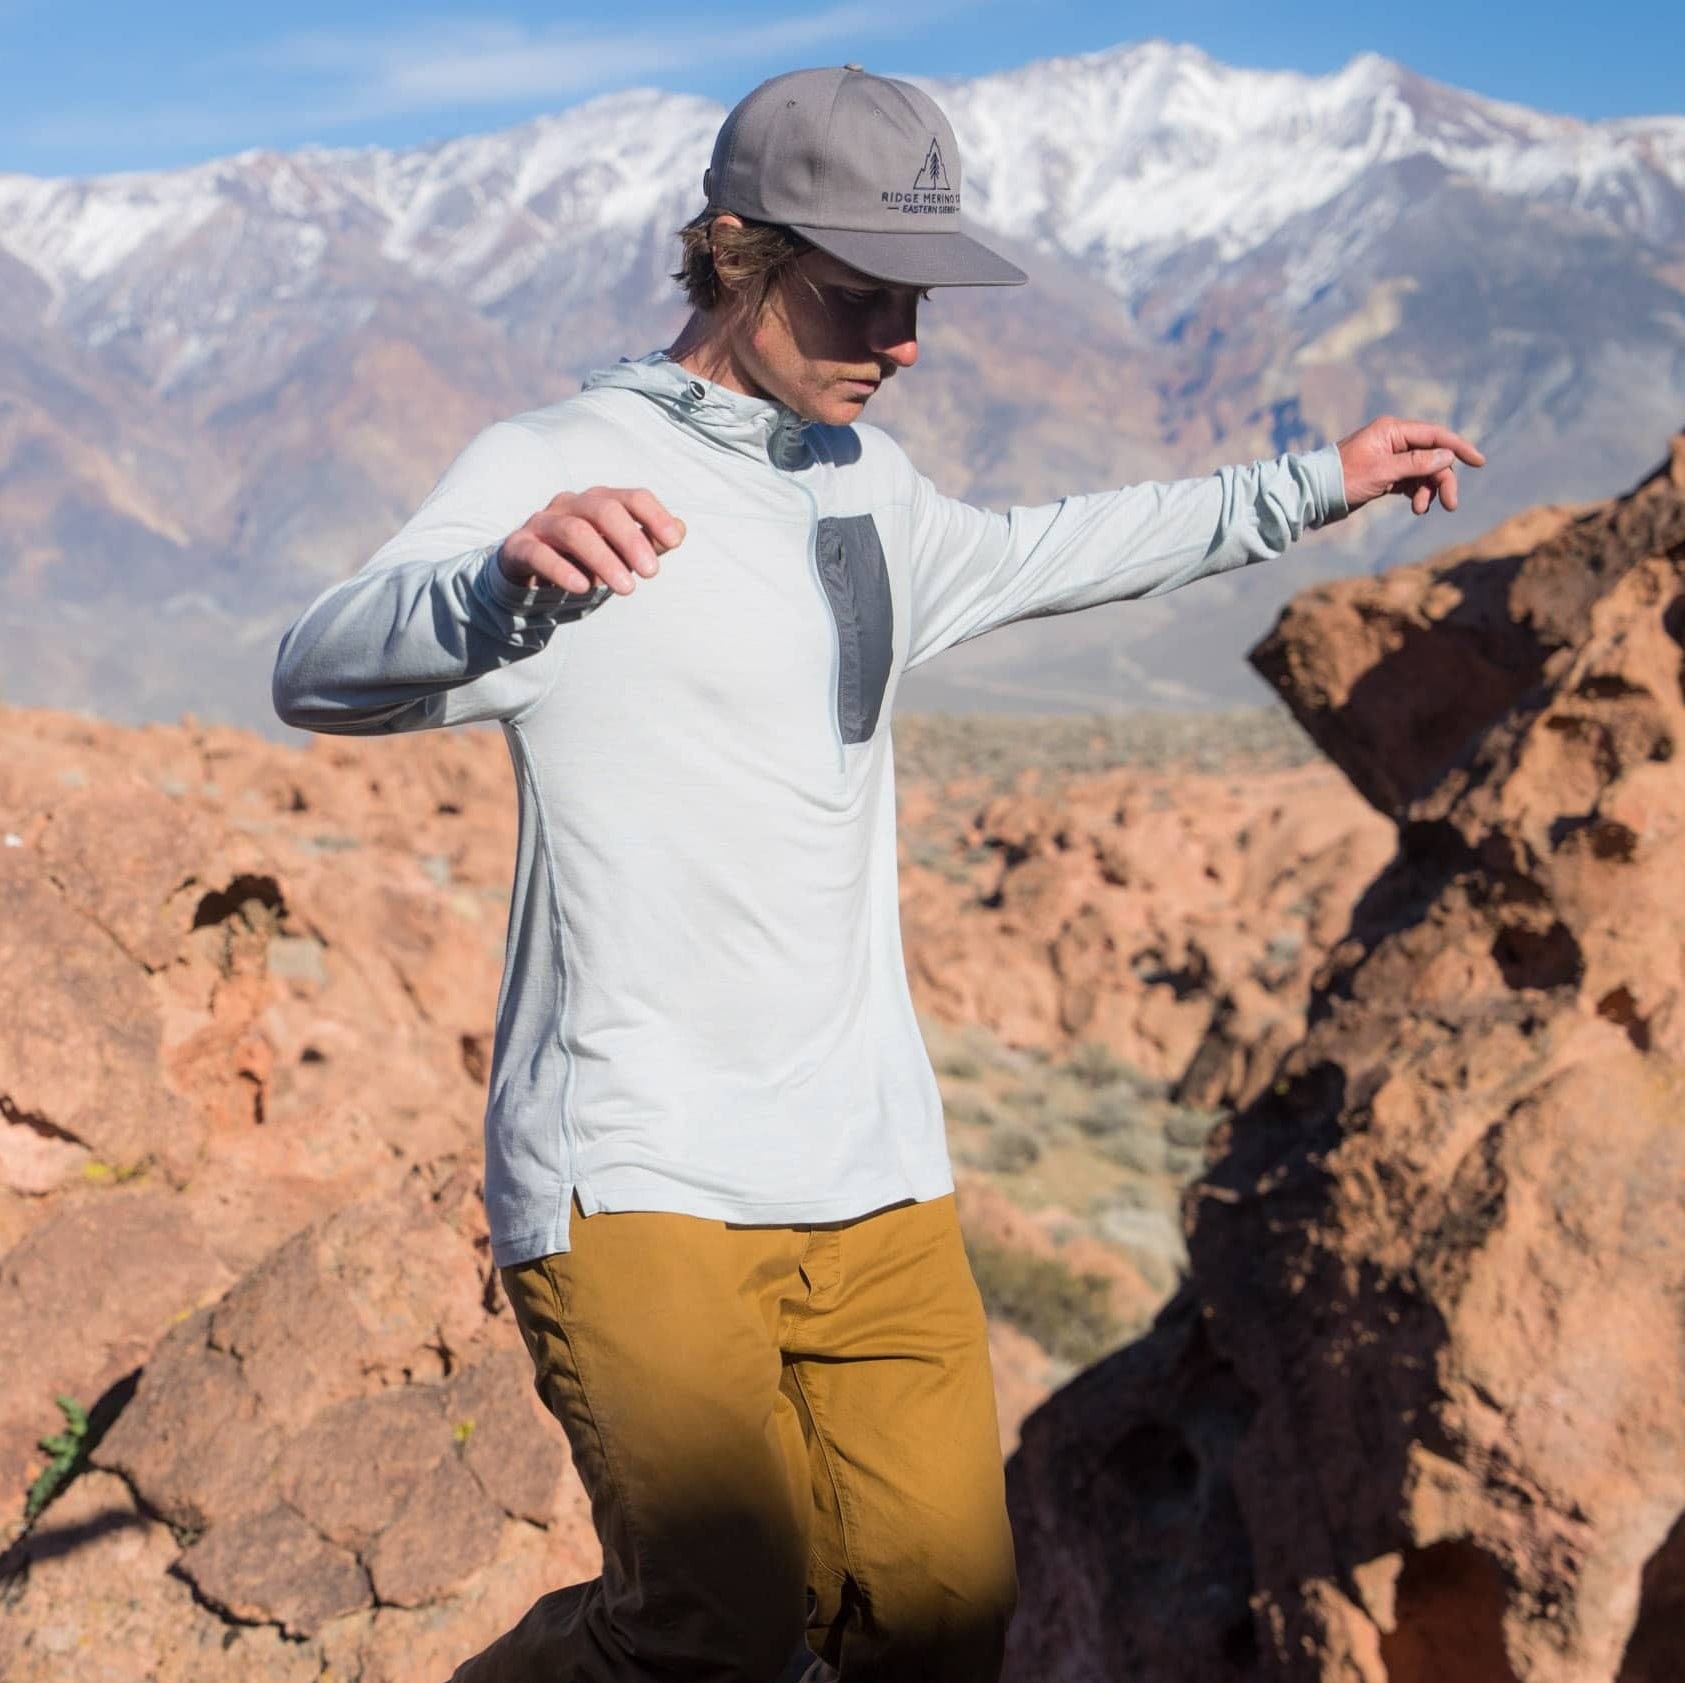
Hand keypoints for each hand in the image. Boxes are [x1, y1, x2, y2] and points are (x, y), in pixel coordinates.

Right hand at [498, 487, 685, 596]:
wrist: (530, 576)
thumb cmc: (583, 561)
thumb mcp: (619, 554)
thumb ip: (648, 542)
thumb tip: (680, 530)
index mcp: (598, 502)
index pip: (632, 497)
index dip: (655, 516)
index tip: (673, 543)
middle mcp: (570, 504)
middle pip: (603, 510)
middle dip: (631, 540)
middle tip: (652, 574)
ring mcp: (542, 523)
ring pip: (574, 531)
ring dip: (604, 560)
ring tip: (627, 589)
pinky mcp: (519, 547)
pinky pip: (539, 553)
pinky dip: (562, 570)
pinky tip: (583, 588)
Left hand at [1336, 417, 1485, 516]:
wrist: (1314, 496)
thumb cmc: (1343, 479)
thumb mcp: (1383, 471)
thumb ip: (1416, 463)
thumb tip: (1447, 456)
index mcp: (1392, 431)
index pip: (1435, 435)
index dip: (1458, 448)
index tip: (1479, 461)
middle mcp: (1393, 441)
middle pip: (1432, 457)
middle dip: (1443, 479)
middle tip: (1450, 504)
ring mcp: (1390, 458)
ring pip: (1423, 472)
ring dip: (1428, 490)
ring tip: (1421, 510)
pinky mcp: (1385, 476)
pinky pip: (1411, 482)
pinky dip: (1417, 494)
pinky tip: (1417, 507)